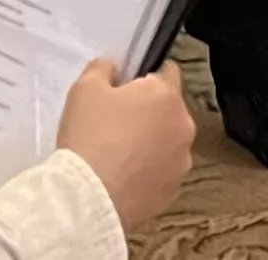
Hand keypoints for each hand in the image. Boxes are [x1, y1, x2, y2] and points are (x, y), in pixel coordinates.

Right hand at [52, 59, 197, 229]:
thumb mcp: (85, 89)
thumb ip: (103, 68)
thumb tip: (113, 68)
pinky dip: (148, 171)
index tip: (126, 87)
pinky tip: (122, 176)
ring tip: (117, 153)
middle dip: (147, 112)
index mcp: (166, 95)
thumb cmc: (89, 137)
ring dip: (150, 143)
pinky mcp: (173, 190)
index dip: (145, 76)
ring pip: (167, 143)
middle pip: (168, 110)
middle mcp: (183, 126)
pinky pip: (162, 172)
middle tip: (115, 122)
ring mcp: (181, 161)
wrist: (88, 198)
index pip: (168, 72)